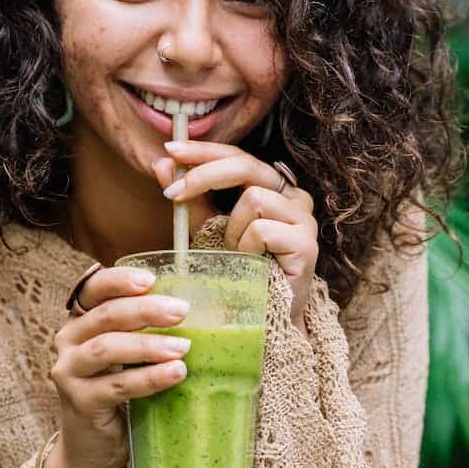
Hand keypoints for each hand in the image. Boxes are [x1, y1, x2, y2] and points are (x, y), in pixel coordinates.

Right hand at [50, 267, 192, 467]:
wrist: (91, 450)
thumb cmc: (117, 396)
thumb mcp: (127, 359)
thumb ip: (145, 335)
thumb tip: (204, 315)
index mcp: (79, 323)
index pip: (93, 290)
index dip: (119, 280)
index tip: (151, 280)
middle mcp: (67, 343)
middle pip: (104, 316)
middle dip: (145, 310)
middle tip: (181, 311)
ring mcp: (68, 373)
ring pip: (106, 348)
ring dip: (148, 345)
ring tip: (183, 347)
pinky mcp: (80, 402)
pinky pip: (116, 385)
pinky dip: (148, 378)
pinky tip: (174, 373)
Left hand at [152, 140, 318, 327]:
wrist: (263, 318)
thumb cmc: (238, 272)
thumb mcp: (207, 229)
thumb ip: (190, 198)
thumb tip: (162, 162)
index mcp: (272, 187)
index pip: (238, 155)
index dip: (204, 150)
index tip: (170, 149)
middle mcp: (294, 197)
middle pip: (247, 164)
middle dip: (204, 175)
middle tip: (173, 194)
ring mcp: (304, 219)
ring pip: (253, 198)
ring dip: (231, 229)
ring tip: (234, 253)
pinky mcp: (306, 243)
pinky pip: (262, 229)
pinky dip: (245, 247)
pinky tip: (250, 264)